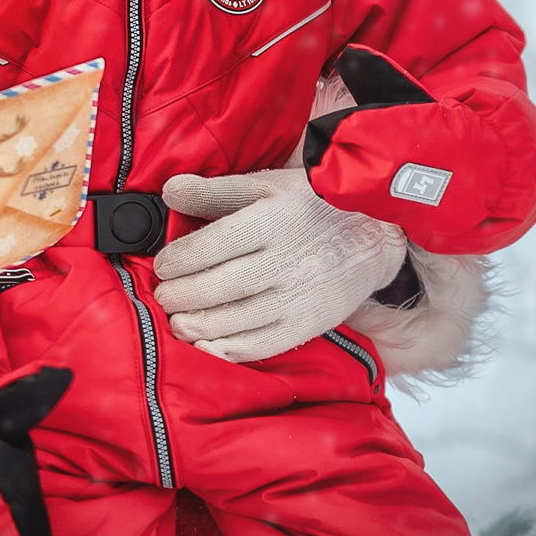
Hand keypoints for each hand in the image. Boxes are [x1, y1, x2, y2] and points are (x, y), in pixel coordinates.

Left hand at [154, 168, 405, 363]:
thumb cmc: (312, 207)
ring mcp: (300, 297)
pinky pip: (263, 345)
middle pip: (222, 285)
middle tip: (163, 295)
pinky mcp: (309, 324)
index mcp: (275, 220)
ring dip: (198, 325)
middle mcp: (288, 261)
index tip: (162, 265)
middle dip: (182, 295)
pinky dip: (228, 350)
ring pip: (238, 319)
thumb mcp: (266, 185)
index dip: (179, 259)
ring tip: (177, 320)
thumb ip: (216, 190)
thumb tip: (171, 192)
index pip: (215, 244)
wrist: (372, 238)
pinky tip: (205, 344)